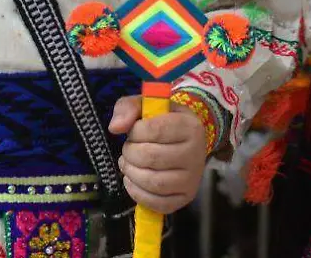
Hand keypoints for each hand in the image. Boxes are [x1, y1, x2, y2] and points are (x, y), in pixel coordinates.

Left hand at [108, 96, 208, 214]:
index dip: (135, 132)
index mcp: (189, 126)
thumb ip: (127, 109)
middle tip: (128, 150)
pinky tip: (132, 181)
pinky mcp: (186, 197)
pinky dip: (138, 194)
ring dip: (131, 174)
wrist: (185, 141)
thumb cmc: (162, 122)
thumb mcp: (145, 106)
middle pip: (151, 157)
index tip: (133, 131)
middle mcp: (195, 153)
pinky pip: (159, 204)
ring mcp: (192, 179)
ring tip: (128, 165)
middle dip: (130, 153)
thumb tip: (115, 128)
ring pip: (154, 183)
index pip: (154, 130)